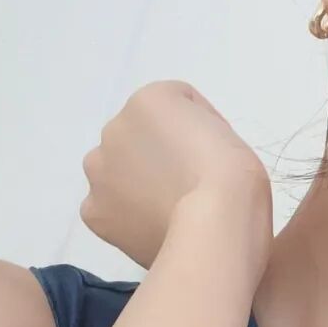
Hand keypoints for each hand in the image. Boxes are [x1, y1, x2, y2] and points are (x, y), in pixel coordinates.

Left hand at [80, 81, 272, 270]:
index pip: (173, 110)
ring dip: (134, 185)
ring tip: (169, 211)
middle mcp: (113, 128)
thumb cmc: (232, 178)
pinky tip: (152, 226)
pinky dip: (126, 218)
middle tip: (188, 186)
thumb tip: (186, 153)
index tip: (212, 160)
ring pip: (116, 174)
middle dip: (156, 158)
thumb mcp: (226, 131)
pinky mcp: (94, 212)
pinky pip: (109, 209)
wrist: (216, 227)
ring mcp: (99, 172)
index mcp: (149, 100)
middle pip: (137, 141)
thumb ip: (195, 130)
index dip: (196, 135)